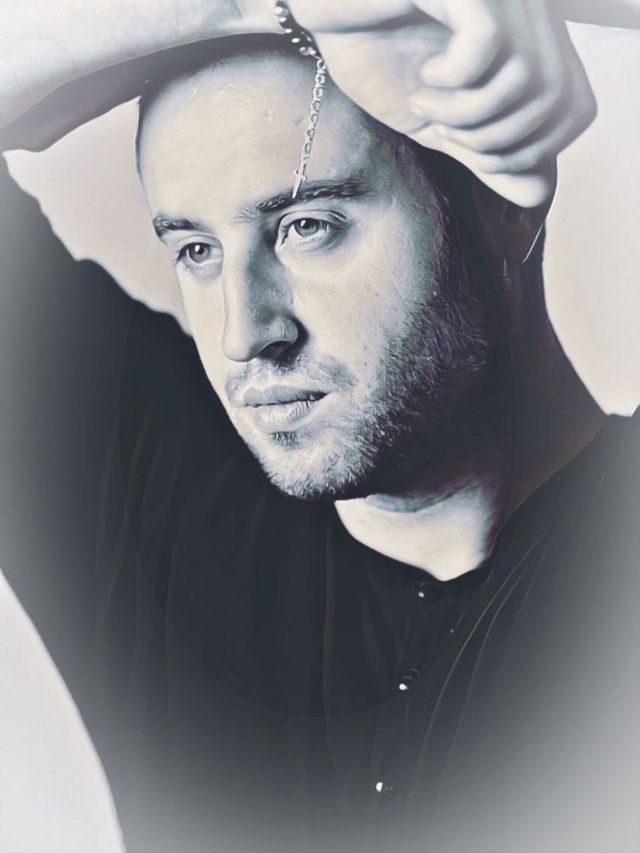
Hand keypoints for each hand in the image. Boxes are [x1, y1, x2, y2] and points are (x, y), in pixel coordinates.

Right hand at [287, 0, 596, 206]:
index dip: (529, 151)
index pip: (575, 109)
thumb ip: (487, 151)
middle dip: (498, 143)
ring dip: (468, 115)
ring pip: (528, 79)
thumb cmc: (376, 52)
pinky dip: (453, 80)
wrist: (324, 10)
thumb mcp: (438, 120)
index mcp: (530, 40)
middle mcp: (528, 10)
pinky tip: (425, 74)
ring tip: (426, 104)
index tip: (470, 149)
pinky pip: (488, 45)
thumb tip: (537, 192)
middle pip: (559, 101)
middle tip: (445, 132)